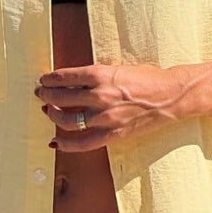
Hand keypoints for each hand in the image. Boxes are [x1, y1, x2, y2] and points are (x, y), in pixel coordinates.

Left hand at [35, 63, 190, 150]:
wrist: (170, 95)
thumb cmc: (147, 78)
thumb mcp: (118, 68)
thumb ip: (96, 75)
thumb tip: (73, 80)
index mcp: (100, 74)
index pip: (64, 77)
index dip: (49, 80)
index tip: (43, 81)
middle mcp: (100, 95)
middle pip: (61, 98)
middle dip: (46, 95)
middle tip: (40, 94)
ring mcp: (105, 117)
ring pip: (67, 120)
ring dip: (53, 116)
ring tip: (48, 112)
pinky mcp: (113, 134)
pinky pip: (83, 143)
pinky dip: (66, 144)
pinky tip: (55, 142)